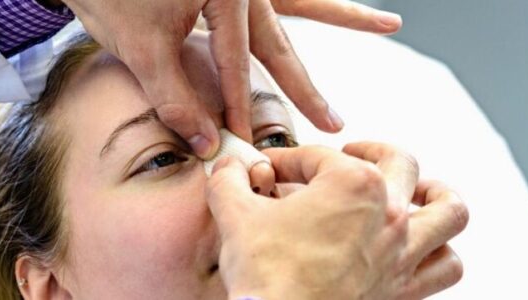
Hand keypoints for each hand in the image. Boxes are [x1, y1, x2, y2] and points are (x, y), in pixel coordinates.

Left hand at [59, 0, 401, 157]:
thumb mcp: (139, 47)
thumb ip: (174, 96)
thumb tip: (204, 143)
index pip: (238, 59)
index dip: (239, 103)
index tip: (249, 142)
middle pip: (278, 36)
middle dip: (303, 83)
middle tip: (333, 121)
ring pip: (297, 3)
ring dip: (340, 15)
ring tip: (387, 22)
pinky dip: (312, 3)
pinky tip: (351, 10)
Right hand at [206, 143, 467, 298]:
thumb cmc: (267, 277)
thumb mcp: (235, 215)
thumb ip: (230, 180)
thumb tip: (230, 167)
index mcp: (353, 184)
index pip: (319, 157)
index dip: (289, 160)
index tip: (271, 170)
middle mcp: (388, 213)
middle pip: (399, 163)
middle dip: (373, 151)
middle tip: (350, 156)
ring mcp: (402, 252)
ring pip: (449, 211)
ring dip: (437, 196)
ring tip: (420, 191)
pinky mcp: (405, 289)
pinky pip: (446, 267)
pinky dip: (441, 254)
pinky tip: (424, 249)